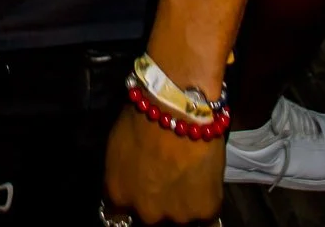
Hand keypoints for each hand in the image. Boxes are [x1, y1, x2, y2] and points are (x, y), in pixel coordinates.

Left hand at [104, 107, 225, 224]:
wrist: (178, 108)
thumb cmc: (143, 115)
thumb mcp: (117, 146)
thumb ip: (123, 171)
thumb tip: (131, 176)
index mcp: (118, 194)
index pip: (118, 216)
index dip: (133, 202)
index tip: (141, 193)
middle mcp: (145, 212)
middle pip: (151, 216)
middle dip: (158, 202)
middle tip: (167, 179)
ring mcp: (176, 215)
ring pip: (180, 216)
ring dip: (183, 202)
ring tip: (189, 177)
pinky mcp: (204, 210)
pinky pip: (206, 216)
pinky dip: (205, 203)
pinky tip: (206, 187)